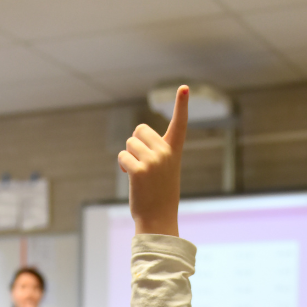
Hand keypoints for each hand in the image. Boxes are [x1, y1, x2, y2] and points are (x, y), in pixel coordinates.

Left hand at [119, 85, 188, 236]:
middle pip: (140, 130)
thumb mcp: (164, 170)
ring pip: (129, 143)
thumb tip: (132, 143)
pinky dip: (123, 167)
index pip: (180, 125)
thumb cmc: (159, 195)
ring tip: (138, 175)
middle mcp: (165, 153)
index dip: (182, 105)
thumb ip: (154, 152)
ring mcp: (153, 162)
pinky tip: (131, 179)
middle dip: (135, 144)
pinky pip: (123, 157)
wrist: (158, 219)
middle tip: (142, 164)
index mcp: (174, 152)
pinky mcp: (139, 170)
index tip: (184, 88)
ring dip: (128, 157)